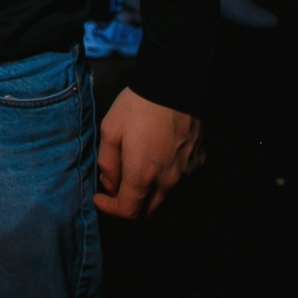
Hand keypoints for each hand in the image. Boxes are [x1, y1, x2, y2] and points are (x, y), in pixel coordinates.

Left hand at [93, 87, 202, 218]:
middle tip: (116, 186)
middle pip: (148, 210)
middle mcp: (167, 180)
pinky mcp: (197, 160)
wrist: (174, 86)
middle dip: (129, 205)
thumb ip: (108, 163)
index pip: (127, 211)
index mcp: (142, 175)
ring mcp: (185, 172)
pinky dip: (168, 178)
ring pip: (165, 196)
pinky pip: (182, 179)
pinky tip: (158, 161)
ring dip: (148, 193)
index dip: (110, 209)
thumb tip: (110, 184)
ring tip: (136, 171)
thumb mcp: (110, 131)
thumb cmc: (137, 107)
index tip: (100, 198)